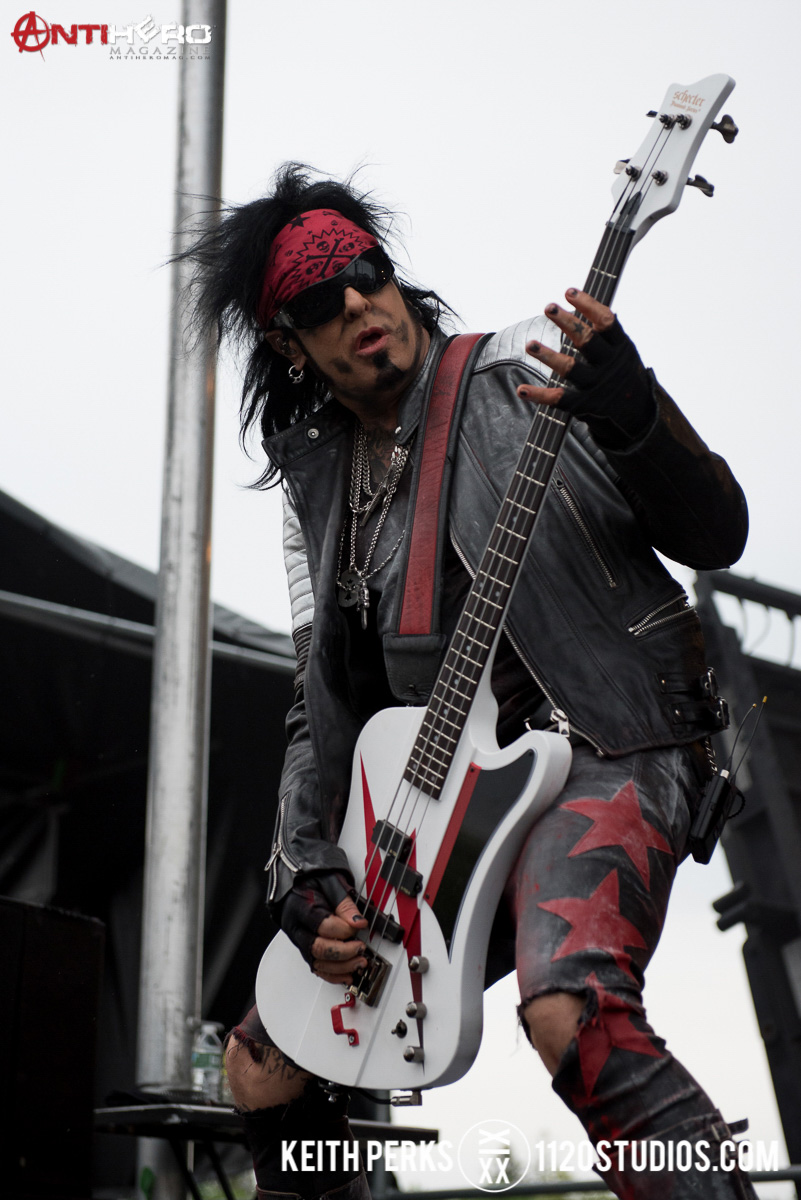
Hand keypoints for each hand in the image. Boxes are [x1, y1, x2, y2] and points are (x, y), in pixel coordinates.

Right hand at [279, 874, 368, 983]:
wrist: (295, 884)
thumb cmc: (311, 880)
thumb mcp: (330, 882)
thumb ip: (344, 903)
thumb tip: (358, 922)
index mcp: (301, 907)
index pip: (322, 925)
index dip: (344, 929)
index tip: (360, 925)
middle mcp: (297, 927)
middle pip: (317, 948)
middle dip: (343, 952)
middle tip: (360, 948)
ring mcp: (299, 940)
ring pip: (316, 962)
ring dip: (341, 967)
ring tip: (359, 963)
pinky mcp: (305, 948)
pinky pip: (316, 968)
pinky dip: (332, 974)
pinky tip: (347, 973)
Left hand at [517, 289, 654, 445]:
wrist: (639, 415)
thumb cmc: (625, 375)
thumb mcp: (625, 351)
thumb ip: (607, 332)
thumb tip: (588, 303)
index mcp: (621, 347)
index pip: (606, 322)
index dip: (588, 304)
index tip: (569, 291)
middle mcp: (609, 365)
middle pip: (587, 341)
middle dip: (566, 322)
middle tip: (548, 306)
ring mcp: (596, 386)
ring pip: (569, 368)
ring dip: (548, 356)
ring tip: (530, 344)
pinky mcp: (584, 405)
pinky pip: (559, 399)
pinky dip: (539, 395)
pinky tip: (522, 390)